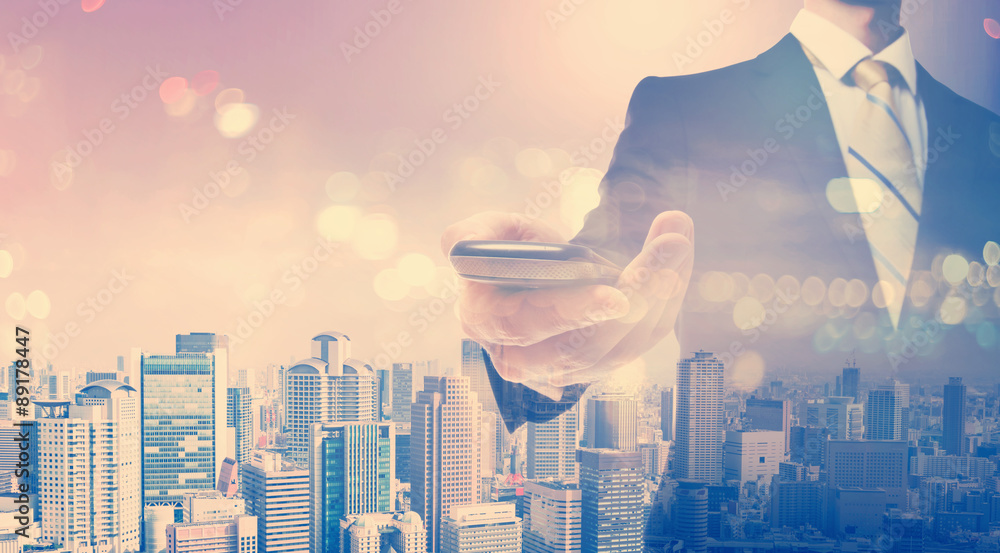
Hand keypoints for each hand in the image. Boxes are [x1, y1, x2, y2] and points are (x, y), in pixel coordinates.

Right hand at [441, 210, 693, 393]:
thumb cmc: (512, 252)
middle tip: (669, 246)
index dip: (571, 312)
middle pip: (586, 346)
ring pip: (625, 344)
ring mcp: (569, 369)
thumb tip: (463, 244)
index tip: (615, 294)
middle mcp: (525, 358)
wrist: (540, 278)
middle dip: (637, 296)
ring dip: (661, 288)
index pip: (526, 327)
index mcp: (485, 322)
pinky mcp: (606, 363)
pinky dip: (668, 292)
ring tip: (677, 236)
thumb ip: (473, 234)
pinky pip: (645, 336)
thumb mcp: (489, 233)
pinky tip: (676, 249)